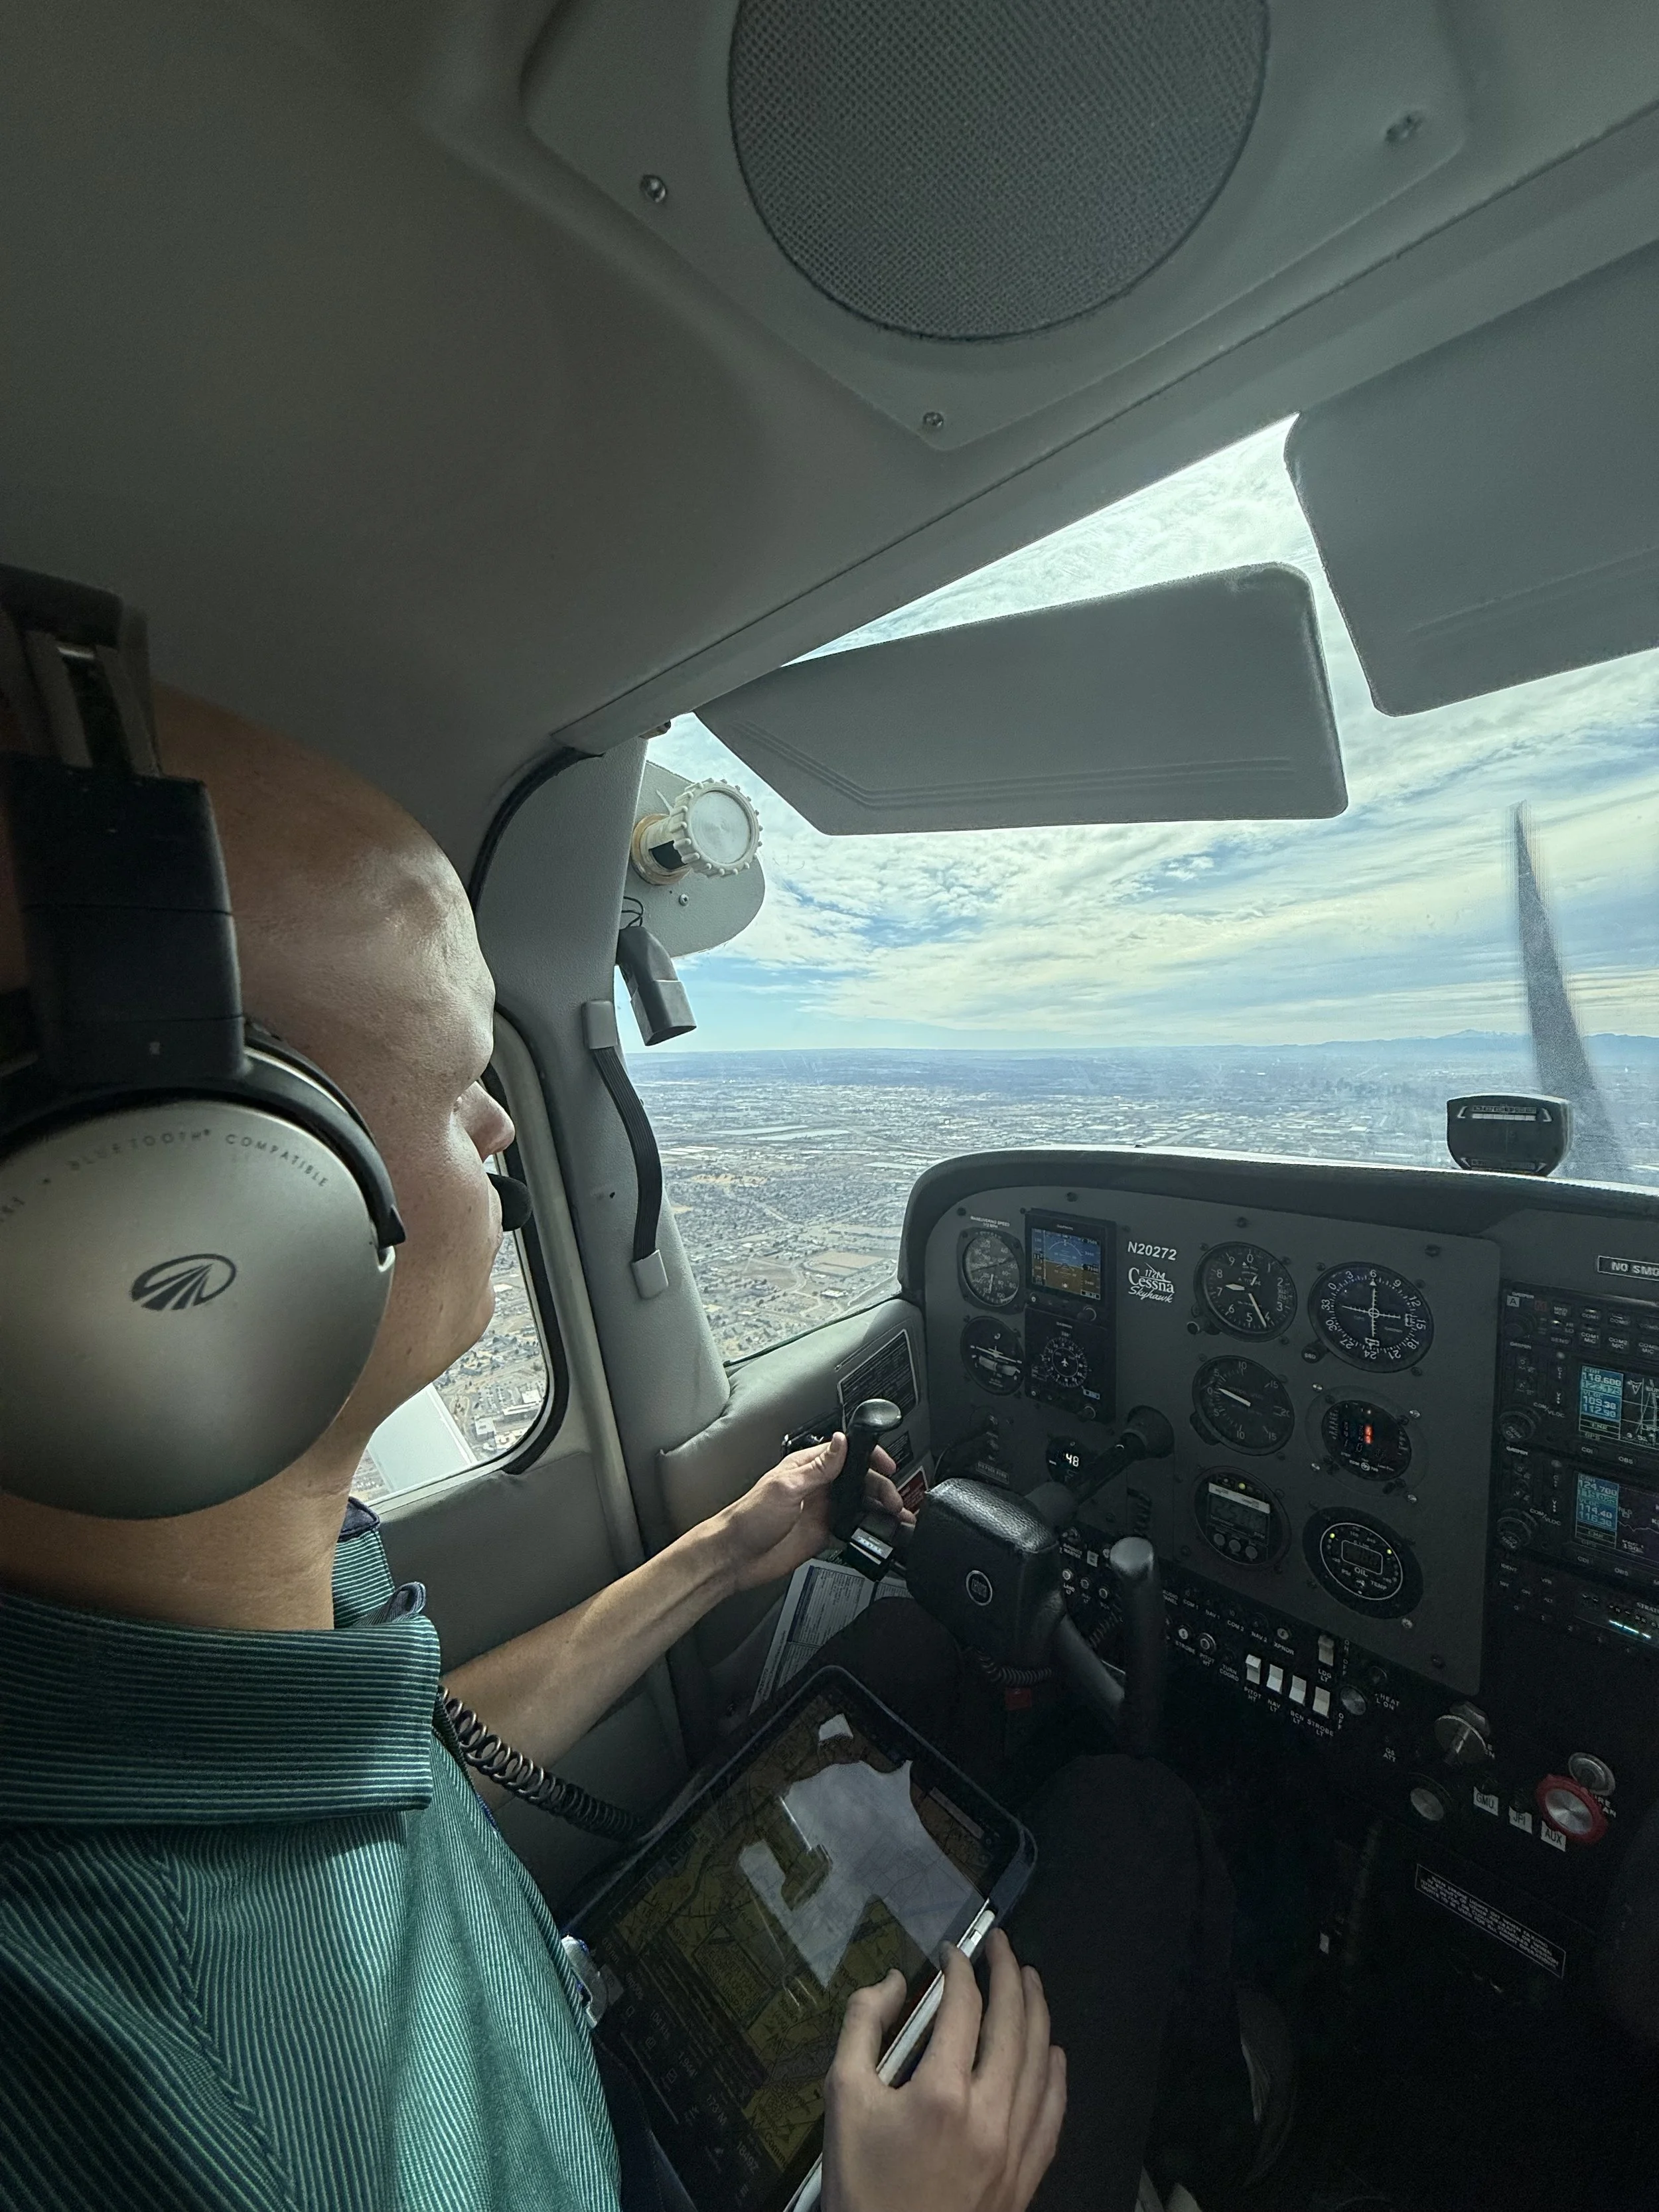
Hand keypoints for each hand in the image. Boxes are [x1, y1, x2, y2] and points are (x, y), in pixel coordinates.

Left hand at [713, 1432, 910, 1593]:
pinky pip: (853, 1527)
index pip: (845, 1453)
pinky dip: (869, 1528)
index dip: (869, 1457)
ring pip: (860, 1503)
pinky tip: (879, 1531)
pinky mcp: (823, 1533)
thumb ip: (818, 1467)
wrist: (735, 1558)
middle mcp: (817, 1486)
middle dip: (881, 1487)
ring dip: (879, 1508)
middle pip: (859, 1480)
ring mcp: (821, 1510)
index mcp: (806, 1467)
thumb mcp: (785, 1487)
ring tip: (897, 1516)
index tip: (887, 1465)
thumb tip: (841, 1442)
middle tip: (895, 1501)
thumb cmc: (748, 1518)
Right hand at [823, 1933, 1065, 2211]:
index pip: (964, 2006)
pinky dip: (1056, 2075)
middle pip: (1013, 2024)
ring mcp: (1015, 2147)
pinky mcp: (1026, 2176)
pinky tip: (1054, 2052)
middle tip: (1001, 1945)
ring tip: (1030, 1980)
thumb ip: (861, 2028)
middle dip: (1009, 1973)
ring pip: (1041, 2063)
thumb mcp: (841, 2100)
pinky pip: (1053, 2114)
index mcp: (941, 2092)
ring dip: (1038, 2013)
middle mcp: (989, 2113)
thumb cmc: (862, 2186)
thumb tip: (891, 1983)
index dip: (959, 1969)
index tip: (951, 1953)